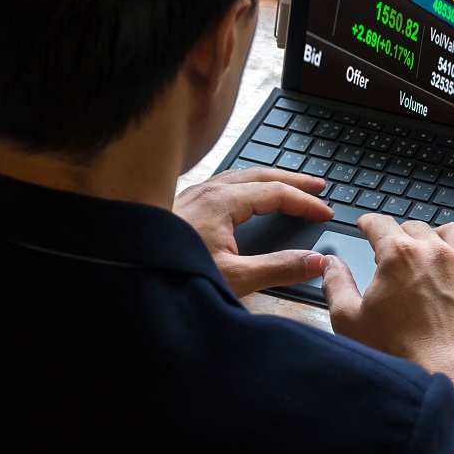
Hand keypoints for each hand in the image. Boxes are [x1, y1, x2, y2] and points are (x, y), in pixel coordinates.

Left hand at [174, 168, 333, 296]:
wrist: (127, 277)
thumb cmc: (174, 276)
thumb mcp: (234, 278)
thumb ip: (278, 268)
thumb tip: (314, 261)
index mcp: (222, 201)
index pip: (275, 192)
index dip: (304, 201)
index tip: (325, 211)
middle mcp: (207, 191)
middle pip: (260, 175)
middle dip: (291, 180)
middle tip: (317, 186)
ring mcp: (192, 196)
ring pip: (240, 177)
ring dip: (269, 180)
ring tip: (288, 187)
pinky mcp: (183, 206)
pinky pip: (224, 185)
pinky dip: (247, 186)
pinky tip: (246, 197)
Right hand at [321, 215, 453, 394]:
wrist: (446, 383)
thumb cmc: (398, 355)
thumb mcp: (349, 320)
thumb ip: (336, 283)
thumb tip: (330, 264)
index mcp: (398, 255)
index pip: (380, 223)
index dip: (369, 223)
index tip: (367, 227)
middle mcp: (434, 252)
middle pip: (416, 226)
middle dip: (402, 235)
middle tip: (395, 253)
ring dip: (441, 235)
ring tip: (434, 249)